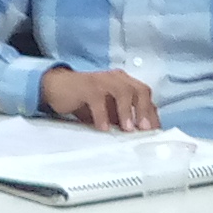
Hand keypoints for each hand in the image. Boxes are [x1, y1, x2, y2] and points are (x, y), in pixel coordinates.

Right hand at [40, 66, 159, 131]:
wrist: (57, 88)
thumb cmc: (86, 101)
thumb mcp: (109, 111)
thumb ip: (124, 118)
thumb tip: (142, 133)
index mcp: (125, 83)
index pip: (145, 96)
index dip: (151, 114)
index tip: (155, 132)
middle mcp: (117, 79)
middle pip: (140, 90)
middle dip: (144, 110)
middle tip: (145, 129)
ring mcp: (102, 80)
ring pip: (123, 91)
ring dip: (127, 111)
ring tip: (127, 129)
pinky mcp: (87, 85)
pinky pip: (98, 99)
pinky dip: (102, 115)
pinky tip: (103, 128)